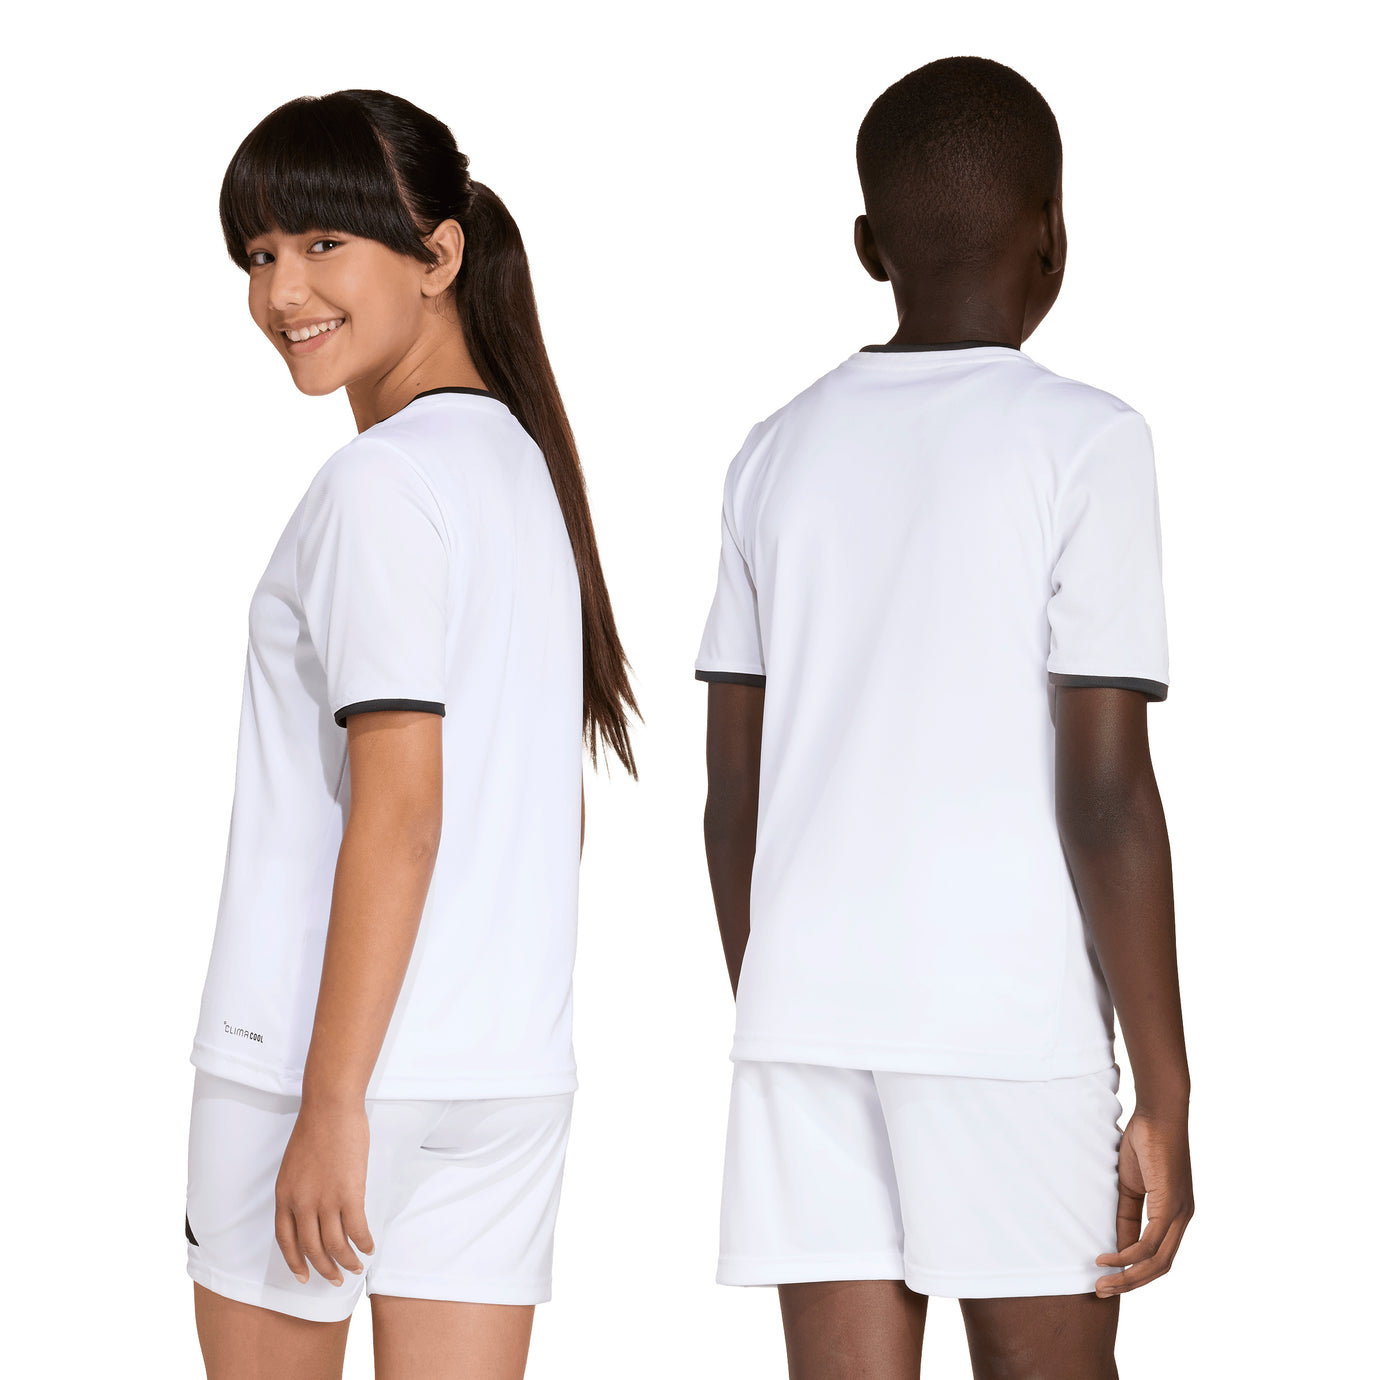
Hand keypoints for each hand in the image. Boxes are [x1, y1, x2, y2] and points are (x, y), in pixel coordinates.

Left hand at [274, 1098, 374, 1285]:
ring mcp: (325, 1201)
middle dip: (324, 1269)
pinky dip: (363, 1243)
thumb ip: (298, 1190)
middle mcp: (301, 1204)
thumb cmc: (315, 1128)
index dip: (295, 1262)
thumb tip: (311, 1210)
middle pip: (311, 1248)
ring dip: (346, 1261)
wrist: (330, 1108)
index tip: (303, 1276)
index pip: (286, 1241)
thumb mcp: (293, 1165)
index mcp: (284, 1196)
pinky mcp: (350, 1194)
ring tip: (355, 1268)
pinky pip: (356, 1229)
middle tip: (334, 1280)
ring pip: (335, 1245)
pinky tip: (369, 1247)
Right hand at [1094, 1106, 1193, 1296]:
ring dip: (1129, 1277)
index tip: (1109, 1278)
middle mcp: (1182, 1219)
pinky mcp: (1171, 1206)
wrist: (1158, 1114)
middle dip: (1131, 1283)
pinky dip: (1128, 1256)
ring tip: (1102, 1283)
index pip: (1158, 1255)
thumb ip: (1127, 1215)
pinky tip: (1108, 1259)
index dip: (1135, 1271)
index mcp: (1174, 1213)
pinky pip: (1150, 1243)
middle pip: (1160, 1267)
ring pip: (1158, 1262)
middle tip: (1103, 1291)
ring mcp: (1180, 1214)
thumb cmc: (1144, 1142)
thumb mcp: (1130, 1185)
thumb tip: (1119, 1245)